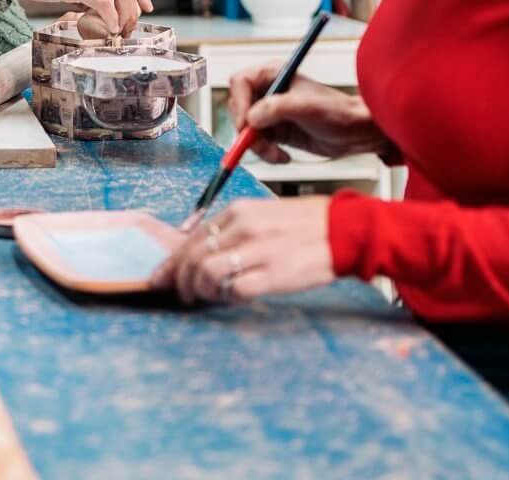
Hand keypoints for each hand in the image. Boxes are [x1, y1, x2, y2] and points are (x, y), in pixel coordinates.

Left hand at [151, 197, 335, 303]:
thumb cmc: (305, 224)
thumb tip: (201, 249)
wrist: (345, 230)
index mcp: (239, 211)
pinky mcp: (275, 274)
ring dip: (202, 291)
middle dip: (180, 280)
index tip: (163, 276)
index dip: (173, 261)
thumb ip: (233, 228)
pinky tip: (233, 298)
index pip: (192, 238)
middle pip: (194, 256)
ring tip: (208, 297)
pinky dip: (228, 298)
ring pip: (208, 274)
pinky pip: (236, 290)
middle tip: (182, 294)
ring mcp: (259, 251)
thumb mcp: (263, 214)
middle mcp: (245, 228)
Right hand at [228, 72, 389, 162]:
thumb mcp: (306, 107)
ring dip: (258, 146)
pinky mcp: (276, 130)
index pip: (240, 83)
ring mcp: (271, 112)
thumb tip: (250, 119)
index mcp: (274, 74)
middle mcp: (269, 91)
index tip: (246, 124)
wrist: (357, 133)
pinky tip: (283, 156)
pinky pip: (258, 143)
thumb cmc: (338, 112)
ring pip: (246, 130)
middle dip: (248, 130)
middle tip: (261, 144)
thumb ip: (276, 108)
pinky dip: (266, 153)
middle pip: (239, 108)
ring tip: (277, 154)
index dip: (239, 103)